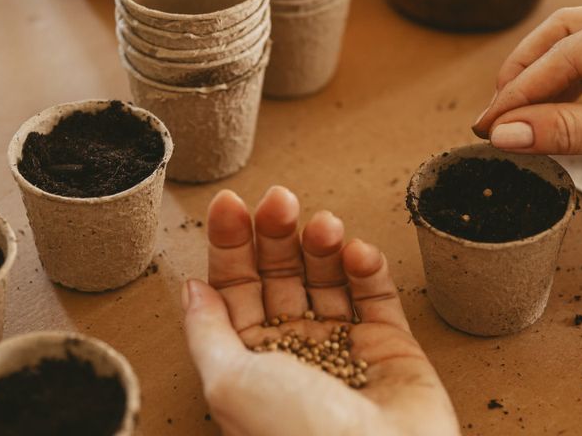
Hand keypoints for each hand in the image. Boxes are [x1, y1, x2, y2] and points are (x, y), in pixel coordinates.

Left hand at [181, 187, 459, 435]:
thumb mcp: (228, 381)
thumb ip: (207, 332)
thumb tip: (190, 290)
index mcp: (249, 365)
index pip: (234, 290)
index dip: (230, 245)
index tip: (230, 204)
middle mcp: (294, 354)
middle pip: (280, 276)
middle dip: (277, 234)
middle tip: (280, 200)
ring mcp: (344, 349)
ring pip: (328, 278)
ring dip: (322, 244)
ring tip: (323, 224)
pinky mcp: (392, 347)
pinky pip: (377, 295)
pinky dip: (367, 267)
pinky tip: (357, 252)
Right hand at [471, 0, 581, 223]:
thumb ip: (573, 131)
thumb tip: (508, 132)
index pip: (574, 47)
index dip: (526, 87)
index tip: (490, 119)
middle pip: (571, 38)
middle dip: (529, 77)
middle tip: (494, 117)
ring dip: (548, 87)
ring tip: (516, 122)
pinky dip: (573, 98)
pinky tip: (553, 119)